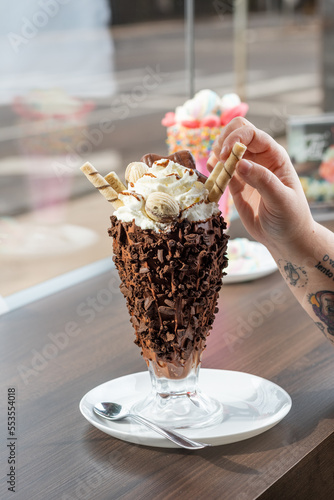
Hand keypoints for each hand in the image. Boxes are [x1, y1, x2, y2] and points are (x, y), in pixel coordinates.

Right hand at [208, 118, 313, 251]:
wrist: (285, 238)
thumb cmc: (290, 217)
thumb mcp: (280, 199)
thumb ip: (262, 180)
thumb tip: (239, 163)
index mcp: (274, 155)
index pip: (251, 134)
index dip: (235, 138)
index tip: (225, 154)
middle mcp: (259, 158)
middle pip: (236, 132)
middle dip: (224, 140)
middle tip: (219, 159)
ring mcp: (246, 170)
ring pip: (225, 148)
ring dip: (216, 155)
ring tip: (216, 172)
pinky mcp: (235, 183)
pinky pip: (220, 169)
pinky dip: (213, 170)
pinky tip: (213, 177)